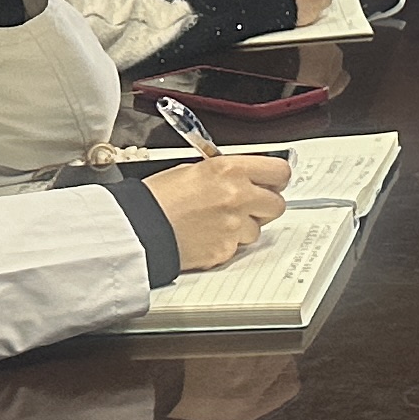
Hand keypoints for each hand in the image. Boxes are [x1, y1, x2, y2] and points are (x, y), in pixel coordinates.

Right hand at [147, 151, 290, 270]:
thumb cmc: (158, 196)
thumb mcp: (196, 169)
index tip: (273, 182)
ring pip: (258, 229)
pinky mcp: (225, 250)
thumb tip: (248, 176)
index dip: (277, 178)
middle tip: (248, 204)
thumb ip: (228, 172)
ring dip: (244, 226)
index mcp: (231, 170)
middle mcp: (238, 196)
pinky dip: (227, 243)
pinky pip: (238, 247)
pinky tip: (207, 235)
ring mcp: (234, 226)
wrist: (139, 226)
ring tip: (216, 221)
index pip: (280, 171)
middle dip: (265, 205)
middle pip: (277, 204)